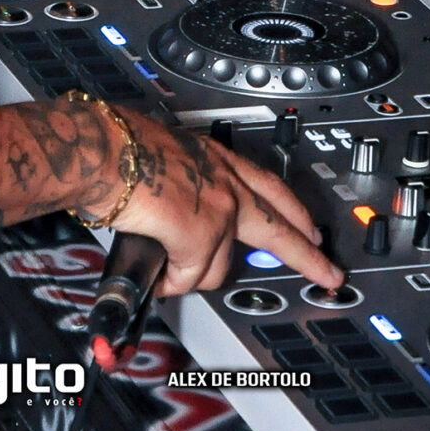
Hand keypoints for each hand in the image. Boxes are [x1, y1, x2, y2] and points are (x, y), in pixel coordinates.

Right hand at [99, 115, 342, 297]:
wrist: (103, 150)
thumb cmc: (117, 148)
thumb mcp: (164, 158)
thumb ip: (183, 185)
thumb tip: (175, 215)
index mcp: (217, 159)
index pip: (268, 185)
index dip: (292, 210)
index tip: (308, 224)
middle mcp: (225, 180)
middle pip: (280, 228)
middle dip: (307, 256)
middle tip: (326, 270)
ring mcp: (217, 208)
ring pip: (220, 265)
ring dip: (193, 273)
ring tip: (168, 270)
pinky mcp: (200, 234)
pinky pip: (189, 276)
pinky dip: (172, 281)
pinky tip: (159, 274)